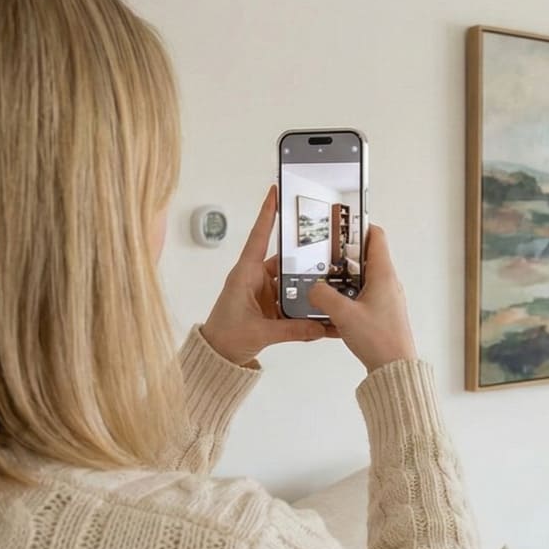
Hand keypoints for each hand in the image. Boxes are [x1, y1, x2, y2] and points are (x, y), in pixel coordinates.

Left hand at [199, 186, 331, 365]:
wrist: (217, 357)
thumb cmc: (225, 337)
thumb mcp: (260, 333)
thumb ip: (292, 330)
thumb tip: (320, 327)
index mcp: (245, 274)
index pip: (259, 237)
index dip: (267, 214)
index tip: (275, 191)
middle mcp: (255, 278)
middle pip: (284, 259)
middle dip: (304, 255)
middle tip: (327, 244)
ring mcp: (264, 291)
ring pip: (291, 280)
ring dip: (307, 283)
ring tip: (330, 281)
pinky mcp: (270, 305)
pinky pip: (291, 299)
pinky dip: (304, 303)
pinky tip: (320, 307)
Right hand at [308, 224, 417, 371]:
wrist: (394, 370)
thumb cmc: (379, 341)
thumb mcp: (344, 315)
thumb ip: (323, 296)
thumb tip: (313, 288)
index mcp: (383, 275)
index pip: (375, 237)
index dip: (358, 228)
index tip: (339, 226)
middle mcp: (387, 283)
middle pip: (364, 257)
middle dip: (342, 256)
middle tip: (323, 257)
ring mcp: (385, 299)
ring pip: (360, 279)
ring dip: (342, 280)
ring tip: (322, 283)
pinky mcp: (380, 314)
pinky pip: (361, 299)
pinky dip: (346, 299)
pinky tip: (330, 310)